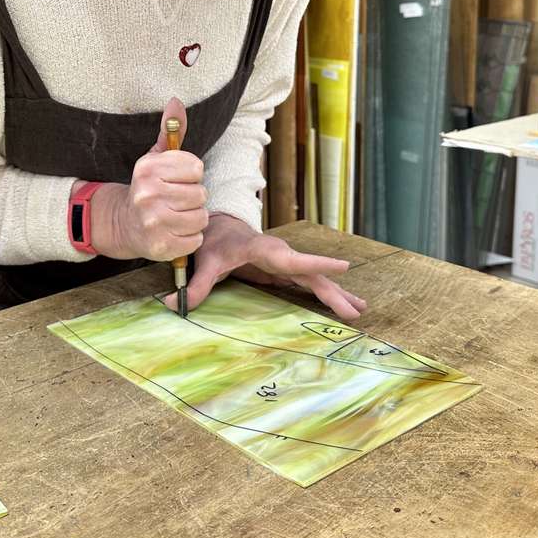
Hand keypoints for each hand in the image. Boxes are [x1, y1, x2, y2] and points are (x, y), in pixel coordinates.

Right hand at [87, 98, 208, 261]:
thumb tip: (176, 101)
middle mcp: (147, 194)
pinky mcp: (160, 246)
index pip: (196, 167)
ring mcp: (153, 222)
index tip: (177, 180)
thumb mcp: (156, 158)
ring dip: (193, 218)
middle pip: (201, 194)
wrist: (125, 224)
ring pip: (200, 217)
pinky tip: (175, 232)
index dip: (191, 175)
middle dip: (193, 198)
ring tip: (176, 216)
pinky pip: (195, 239)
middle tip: (176, 200)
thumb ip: (170, 131)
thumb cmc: (149, 188)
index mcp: (148, 168)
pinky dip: (189, 238)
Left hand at [162, 213, 367, 319]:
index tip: (344, 267)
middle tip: (356, 310)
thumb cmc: (214, 241)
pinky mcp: (286, 271)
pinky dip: (327, 294)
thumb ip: (197, 283)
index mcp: (266, 251)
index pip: (294, 259)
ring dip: (337, 294)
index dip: (317, 263)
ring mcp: (287, 264)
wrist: (219, 227)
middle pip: (312, 274)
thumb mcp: (205, 260)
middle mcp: (282, 256)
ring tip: (360, 310)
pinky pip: (310, 284)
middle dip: (334, 291)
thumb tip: (176, 303)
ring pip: (316, 280)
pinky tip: (344, 306)